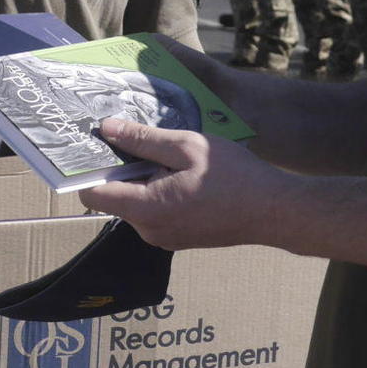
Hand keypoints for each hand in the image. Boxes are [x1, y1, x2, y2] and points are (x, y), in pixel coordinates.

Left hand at [81, 119, 295, 249]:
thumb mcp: (187, 146)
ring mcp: (164, 238)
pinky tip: (183, 174)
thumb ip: (142, 139)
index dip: (89, 169)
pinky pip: (155, 212)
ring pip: (135, 204)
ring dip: (144, 180)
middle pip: (114, 197)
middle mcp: (148, 230)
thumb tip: (106, 129)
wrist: (277, 211)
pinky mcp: (179, 238)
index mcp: (145, 209)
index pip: (92, 195)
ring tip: (169, 157)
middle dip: (122, 170)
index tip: (98, 145)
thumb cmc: (234, 176)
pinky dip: (159, 192)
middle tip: (140, 142)